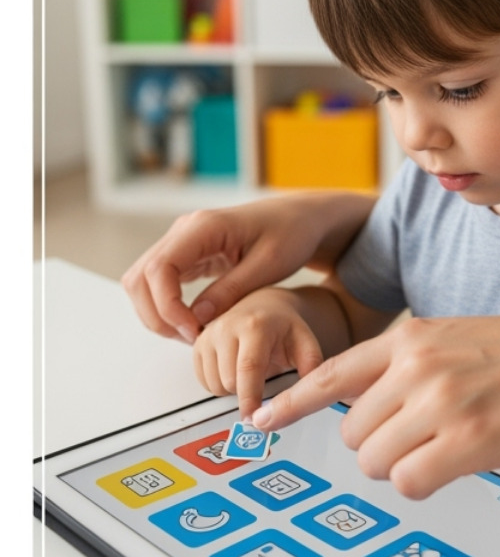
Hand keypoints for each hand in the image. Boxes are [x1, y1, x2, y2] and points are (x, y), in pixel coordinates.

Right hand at [122, 193, 372, 343]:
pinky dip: (167, 306)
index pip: (160, 269)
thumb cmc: (292, 235)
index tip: (193, 331)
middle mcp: (184, 229)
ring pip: (143, 282)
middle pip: (140, 277)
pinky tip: (193, 322)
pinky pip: (159, 282)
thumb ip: (232, 290)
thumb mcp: (269, 265)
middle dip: (157, 315)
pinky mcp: (187, 253)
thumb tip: (195, 318)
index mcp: (204, 226)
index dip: (168, 306)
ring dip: (158, 313)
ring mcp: (181, 240)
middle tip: (191, 338)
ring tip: (193, 334)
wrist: (301, 218)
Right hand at [194, 289, 324, 417]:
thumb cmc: (284, 328)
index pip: (249, 368)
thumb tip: (309, 397)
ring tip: (250, 373)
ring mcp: (208, 335)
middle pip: (230, 381)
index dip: (250, 397)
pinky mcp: (197, 344)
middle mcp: (227, 327)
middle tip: (263, 382)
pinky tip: (234, 370)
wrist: (263, 307)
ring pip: (215, 385)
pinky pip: (204, 382)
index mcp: (256, 326)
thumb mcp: (305, 343)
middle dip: (247, 393)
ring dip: (233, 389)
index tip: (254, 419)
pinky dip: (220, 384)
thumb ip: (310, 368)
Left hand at [250, 312, 499, 504]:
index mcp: (416, 337)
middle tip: (429, 441)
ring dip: (408, 466)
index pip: (334, 373)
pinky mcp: (467, 440)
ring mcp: (441, 403)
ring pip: (378, 462)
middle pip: (355, 432)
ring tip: (455, 447)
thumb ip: (419, 365)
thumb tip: (380, 410)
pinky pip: (412, 483)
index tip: (262, 421)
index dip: (293, 404)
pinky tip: (466, 462)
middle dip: (382, 447)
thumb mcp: (469, 340)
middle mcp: (418, 366)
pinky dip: (431, 483)